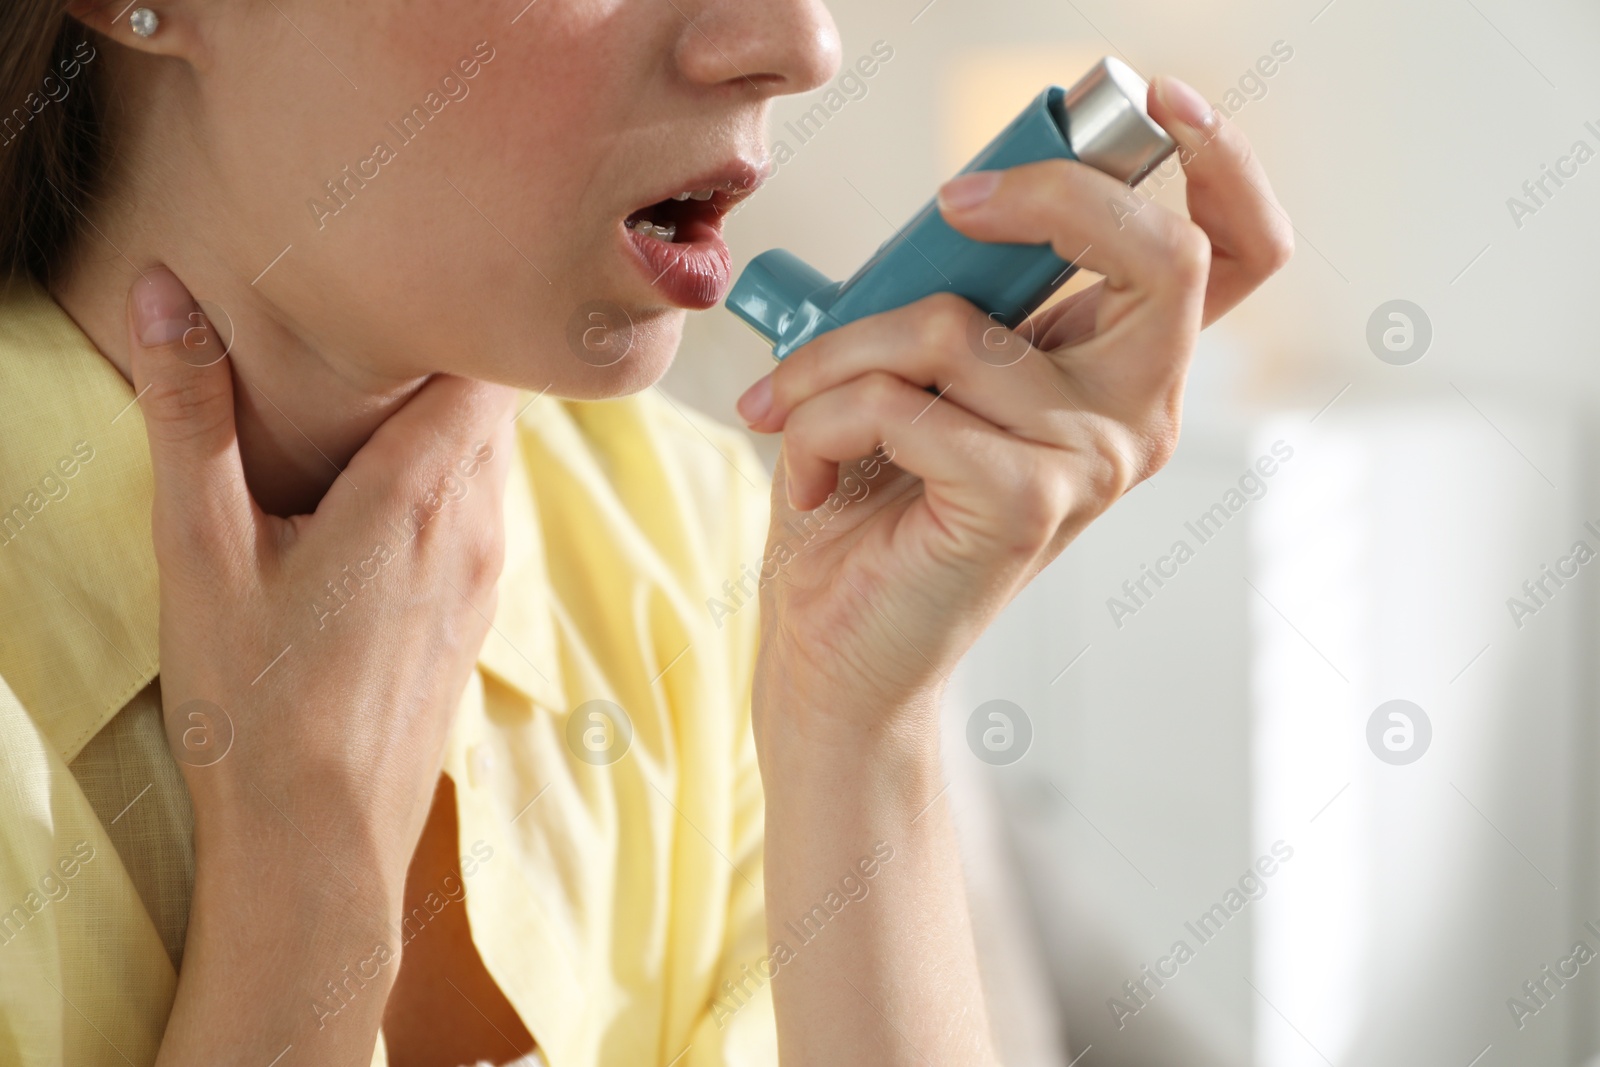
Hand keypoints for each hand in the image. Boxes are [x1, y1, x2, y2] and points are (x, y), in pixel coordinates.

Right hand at [129, 267, 514, 906]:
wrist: (318, 842)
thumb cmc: (253, 703)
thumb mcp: (201, 550)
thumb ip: (190, 416)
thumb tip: (165, 292)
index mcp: (421, 492)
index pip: (483, 362)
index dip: (450, 316)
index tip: (393, 289)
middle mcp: (474, 527)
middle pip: (489, 406)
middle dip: (440, 362)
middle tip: (364, 335)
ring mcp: (484, 577)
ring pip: (487, 462)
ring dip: (439, 427)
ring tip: (361, 409)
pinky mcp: (474, 618)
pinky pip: (477, 517)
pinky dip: (441, 486)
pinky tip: (372, 503)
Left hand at [737, 76, 1292, 733]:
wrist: (837, 649)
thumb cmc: (871, 506)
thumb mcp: (920, 369)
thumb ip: (963, 290)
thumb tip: (958, 207)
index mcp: (1120, 372)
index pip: (1232, 256)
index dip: (1223, 164)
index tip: (1153, 104)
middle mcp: (1136, 416)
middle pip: (1165, 256)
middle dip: (1052, 196)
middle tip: (950, 205)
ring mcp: (1093, 463)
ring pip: (954, 327)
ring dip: (836, 354)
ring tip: (791, 405)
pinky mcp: (1027, 502)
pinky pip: (901, 400)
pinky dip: (819, 418)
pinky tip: (808, 469)